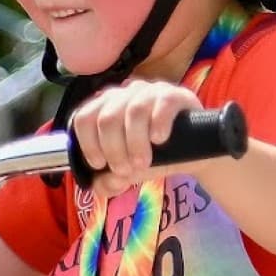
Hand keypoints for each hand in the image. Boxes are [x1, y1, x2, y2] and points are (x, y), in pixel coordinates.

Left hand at [68, 79, 216, 198]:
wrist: (190, 154)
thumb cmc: (151, 157)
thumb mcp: (127, 173)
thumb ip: (109, 182)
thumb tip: (103, 184)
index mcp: (105, 109)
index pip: (84, 118)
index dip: (88, 144)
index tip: (100, 165)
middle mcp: (124, 95)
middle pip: (107, 119)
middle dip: (113, 150)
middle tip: (125, 170)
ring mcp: (150, 92)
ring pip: (134, 111)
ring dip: (135, 143)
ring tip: (143, 163)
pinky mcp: (174, 95)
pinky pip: (162, 104)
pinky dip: (158, 124)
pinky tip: (160, 140)